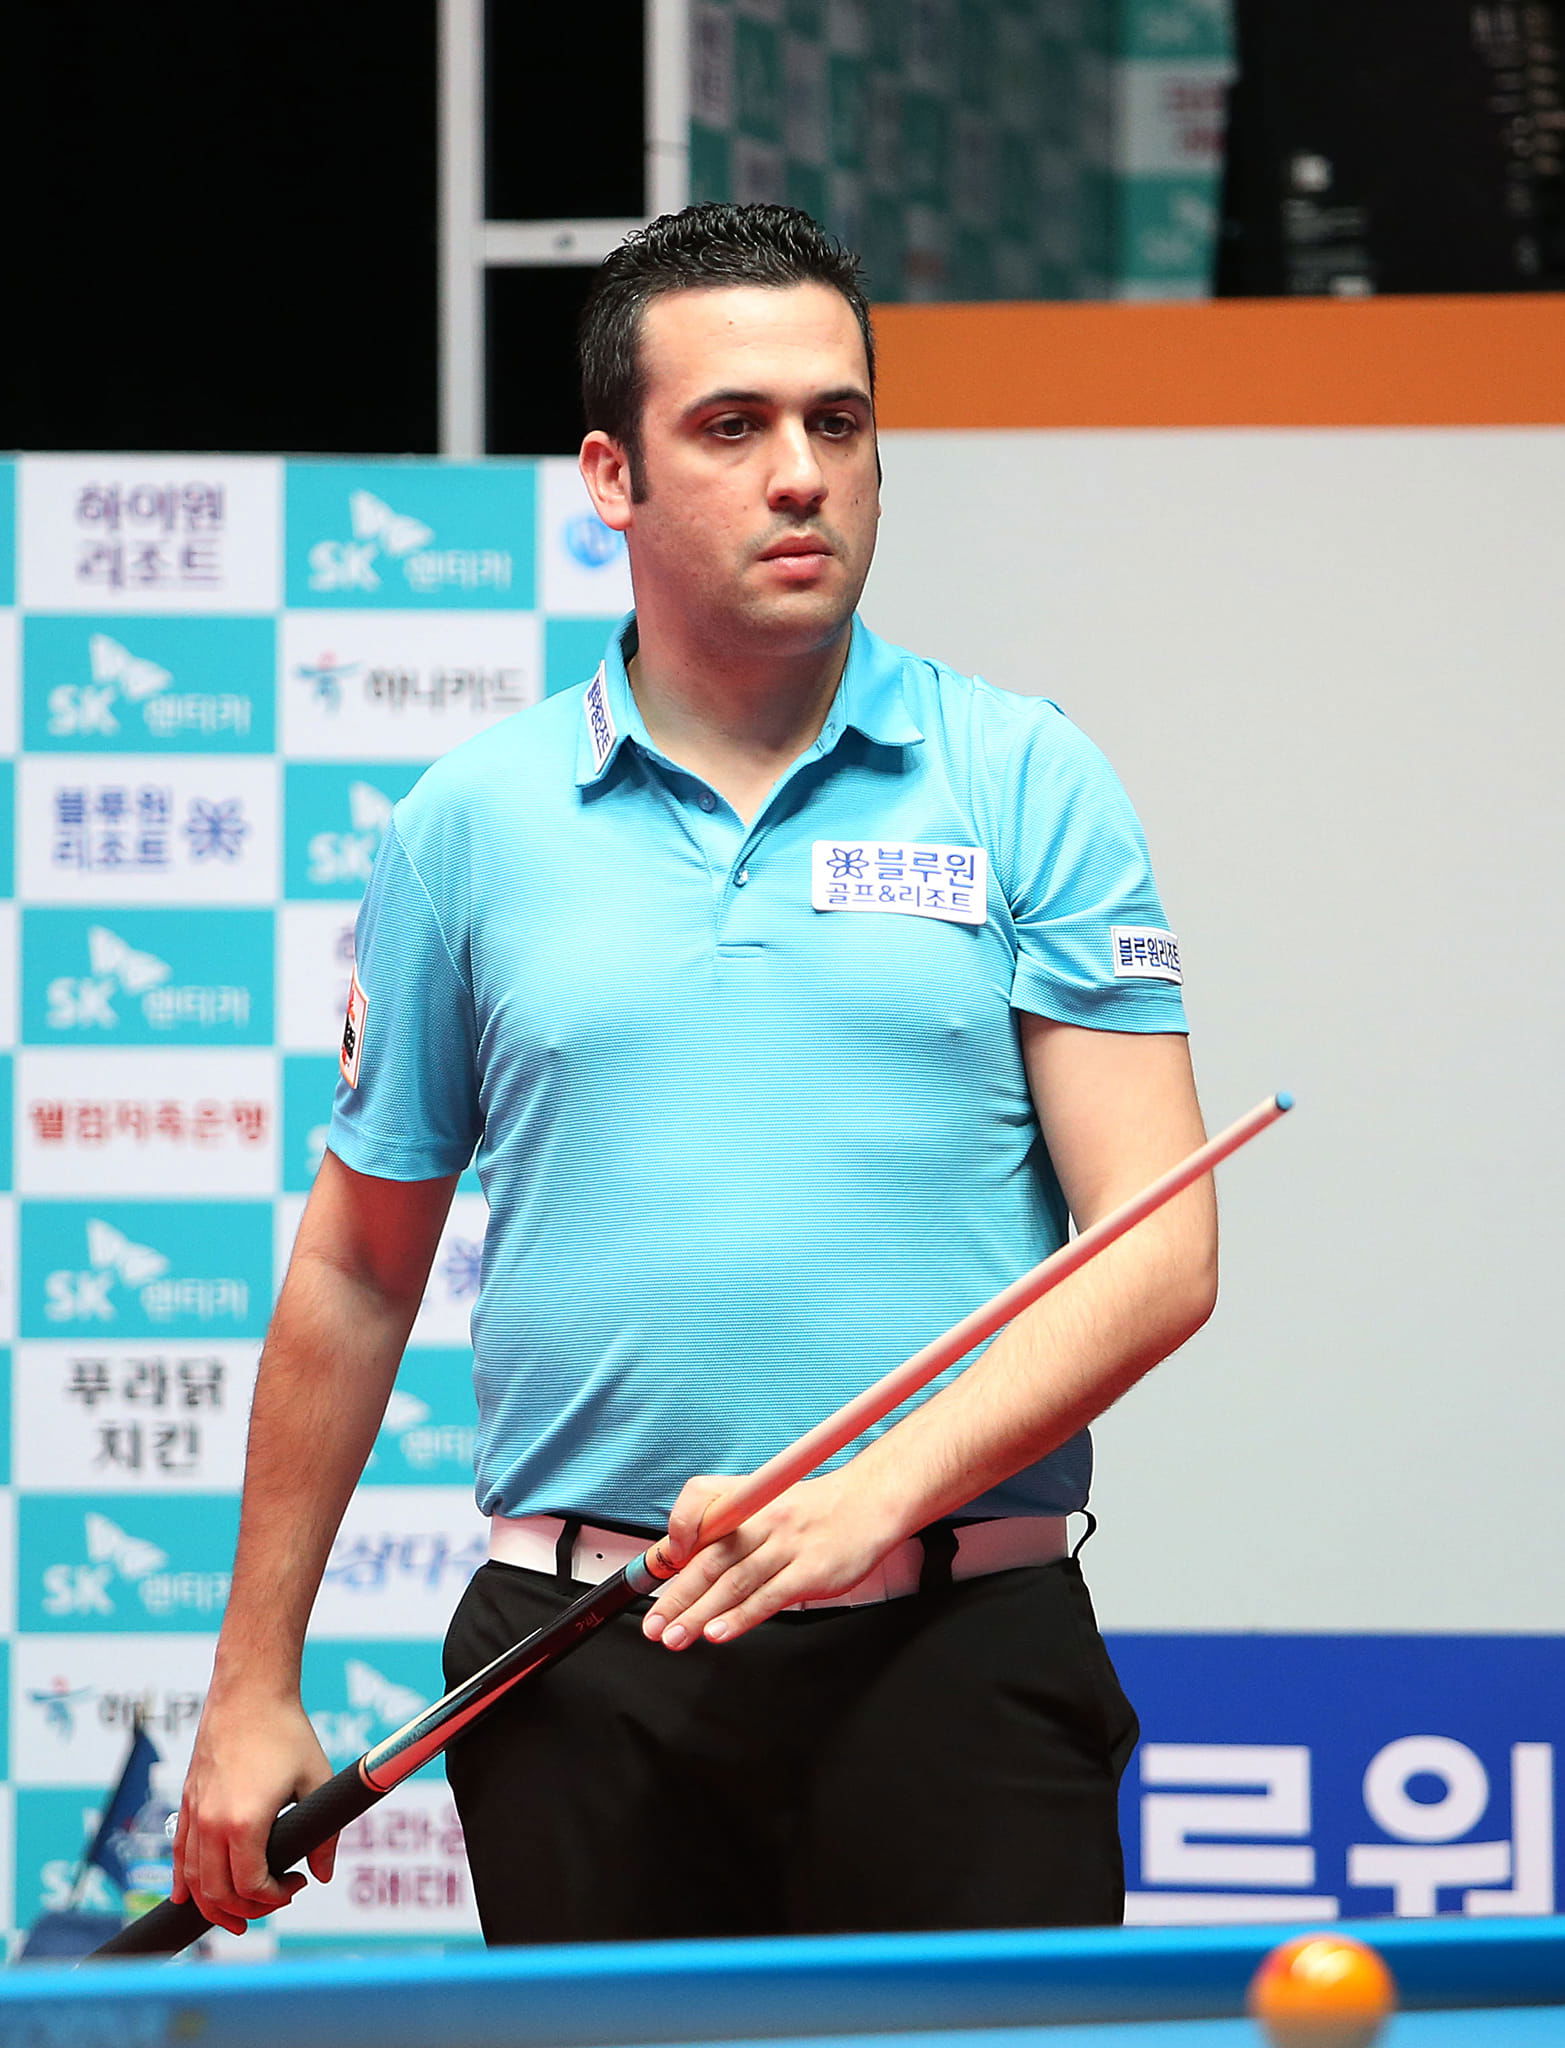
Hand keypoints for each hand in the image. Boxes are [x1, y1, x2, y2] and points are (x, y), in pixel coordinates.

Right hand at [172, 1693, 336, 1935]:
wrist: (250, 1691)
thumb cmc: (286, 1732)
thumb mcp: (317, 1780)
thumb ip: (323, 1833)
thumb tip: (324, 1873)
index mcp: (243, 1823)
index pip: (251, 1886)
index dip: (275, 1897)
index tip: (298, 1884)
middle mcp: (210, 1824)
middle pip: (218, 1893)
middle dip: (248, 1908)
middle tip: (275, 1900)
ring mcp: (194, 1813)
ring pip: (194, 1881)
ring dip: (213, 1905)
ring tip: (238, 1915)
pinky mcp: (186, 1801)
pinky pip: (179, 1854)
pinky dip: (183, 1882)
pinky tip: (187, 1899)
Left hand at [642, 1469, 901, 1649]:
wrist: (871, 1502)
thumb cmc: (817, 1508)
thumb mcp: (771, 1502)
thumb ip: (733, 1526)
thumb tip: (690, 1560)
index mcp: (748, 1500)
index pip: (699, 1507)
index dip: (675, 1537)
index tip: (659, 1572)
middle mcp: (763, 1520)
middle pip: (710, 1559)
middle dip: (677, 1596)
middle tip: (654, 1626)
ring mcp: (786, 1545)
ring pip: (734, 1583)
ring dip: (699, 1613)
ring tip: (675, 1638)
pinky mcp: (809, 1571)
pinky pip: (768, 1597)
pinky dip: (740, 1617)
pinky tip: (717, 1632)